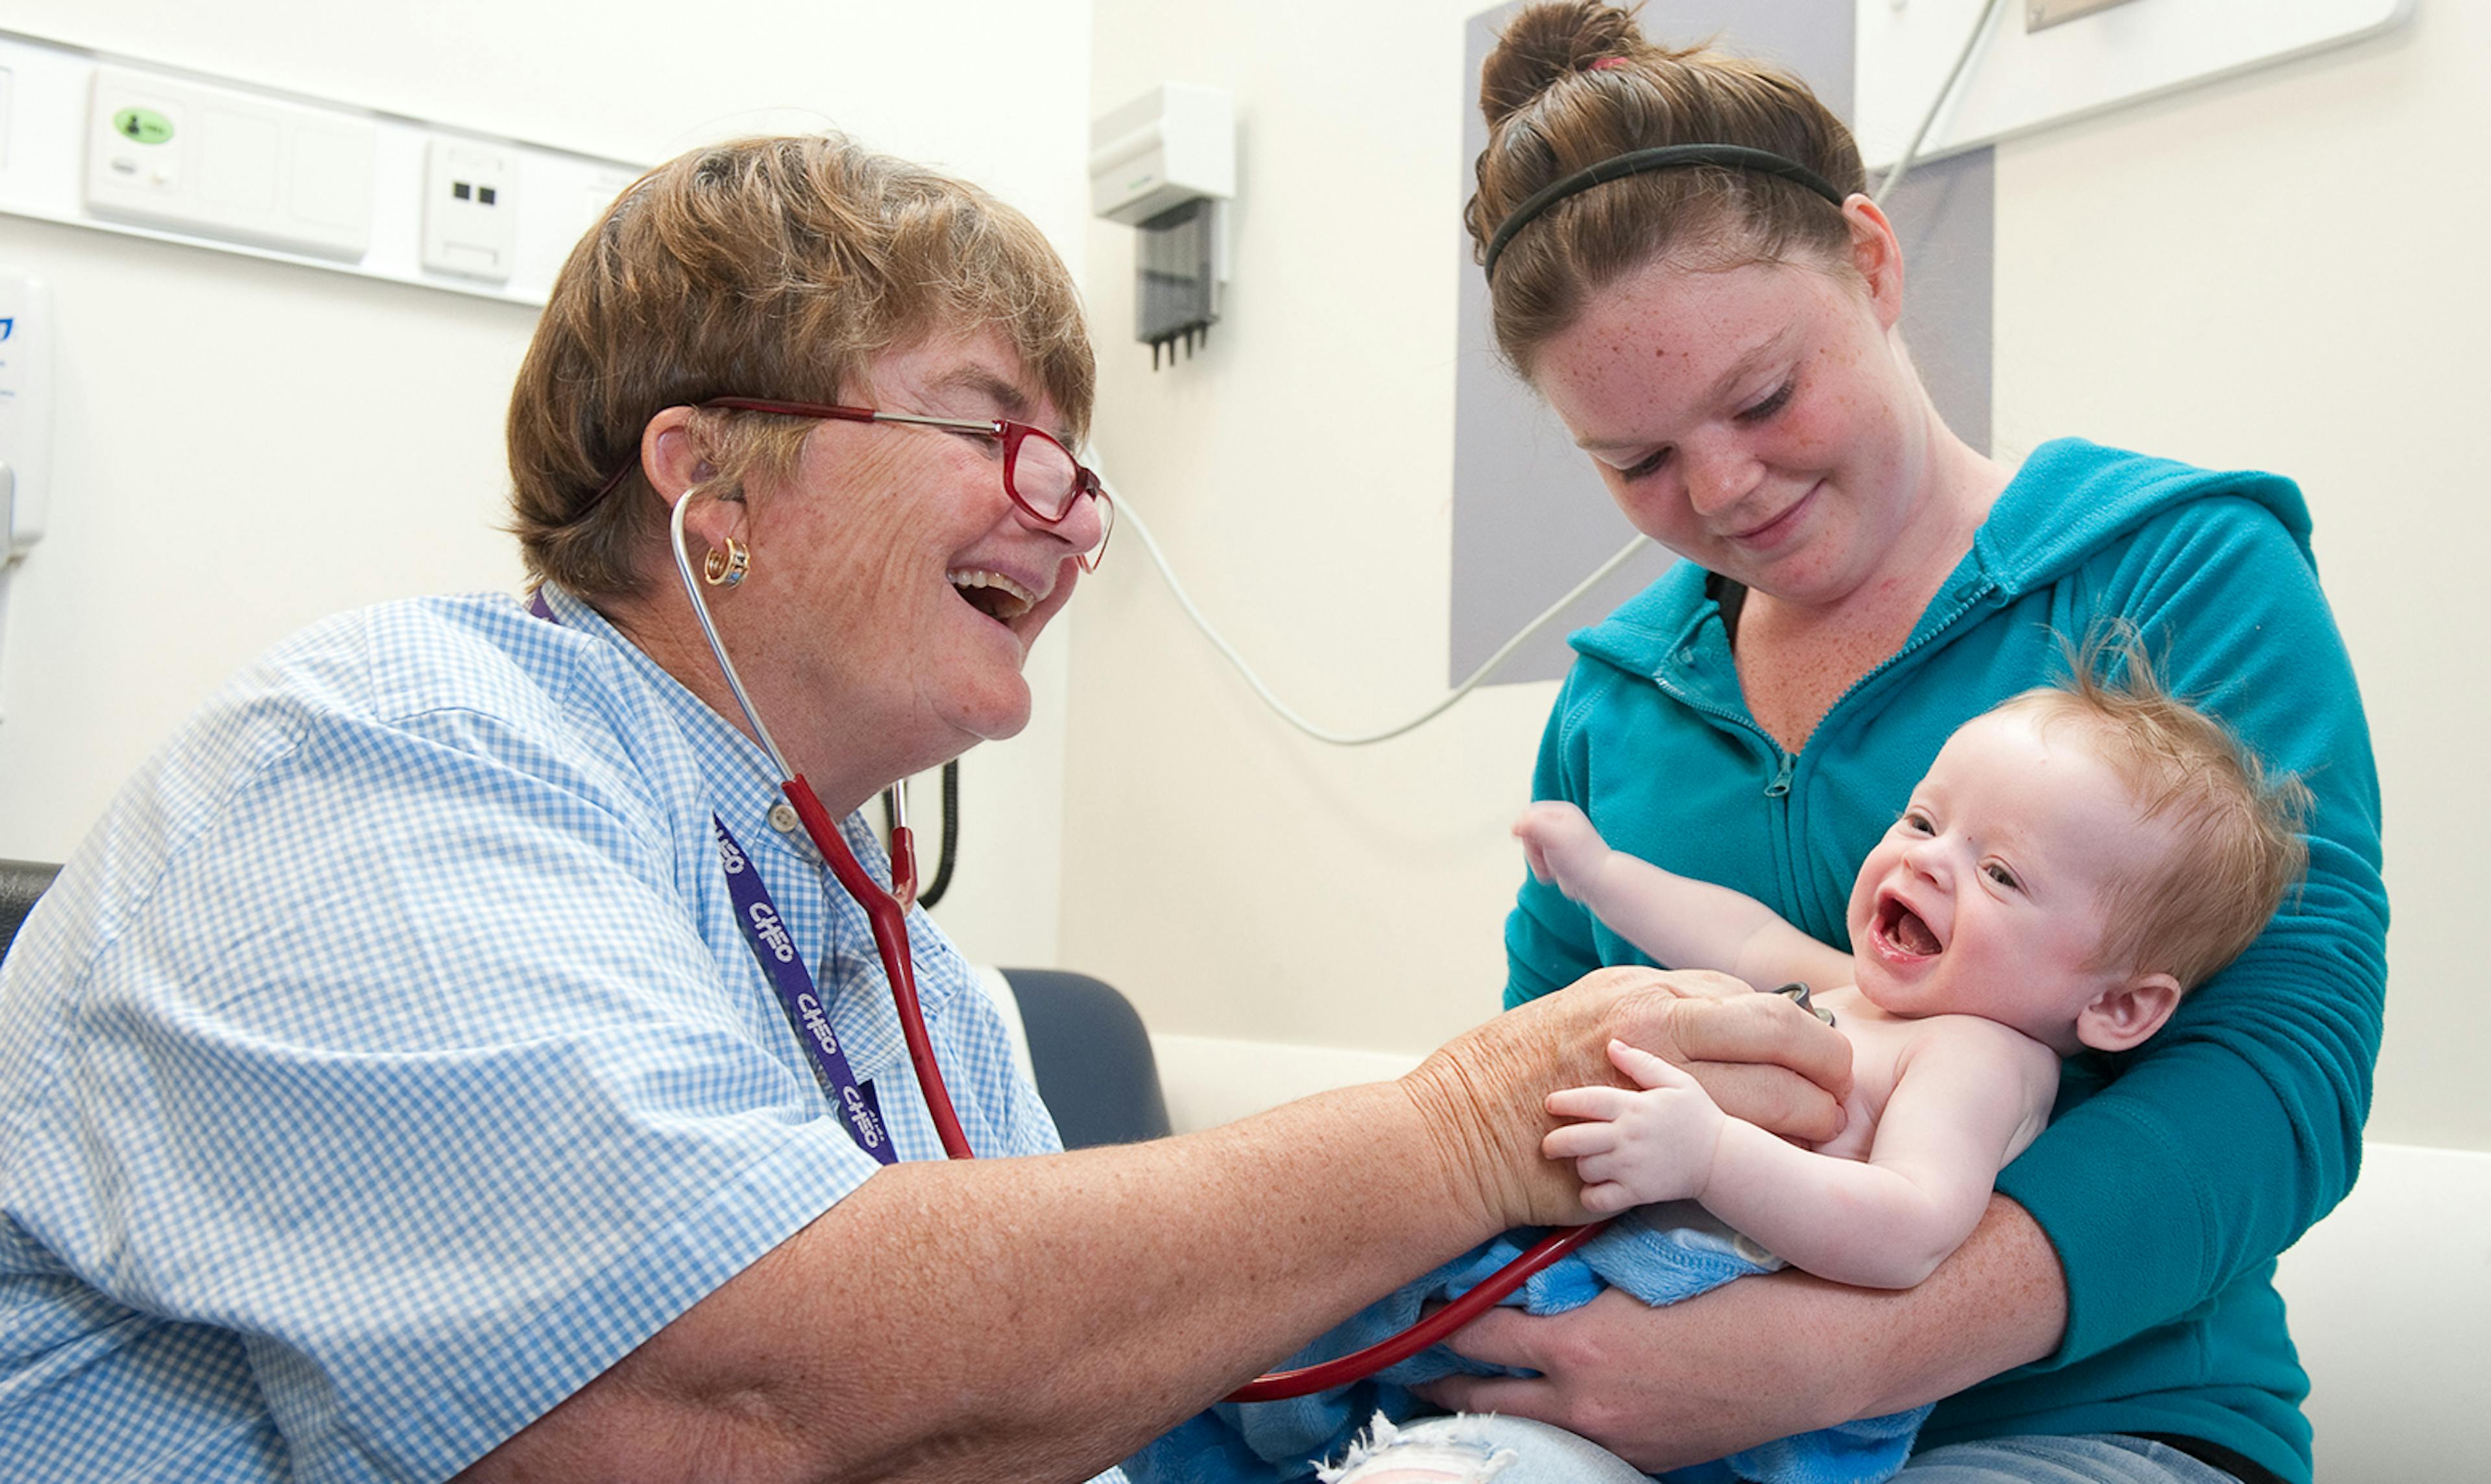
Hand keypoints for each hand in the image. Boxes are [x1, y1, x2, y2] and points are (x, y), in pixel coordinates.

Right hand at [1399, 968, 1849, 1230]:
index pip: (1749, 996)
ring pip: (1773, 1097)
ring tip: (1827, 1136)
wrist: (1450, 1135)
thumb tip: (1706, 1018)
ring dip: (1812, 1117)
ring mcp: (1653, 1086)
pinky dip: (1767, 1160)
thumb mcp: (1579, 1010)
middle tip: (1842, 1091)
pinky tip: (1778, 1173)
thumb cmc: (1506, 1074)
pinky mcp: (1647, 1145)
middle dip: (1827, 1062)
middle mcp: (1654, 1024)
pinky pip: (1732, 1150)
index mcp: (1640, 990)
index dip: (1793, 1028)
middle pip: (1781, 1030)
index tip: (1807, 1054)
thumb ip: (1648, 1013)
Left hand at [1409, 1286, 1838, 1471]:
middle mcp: (1585, 1404)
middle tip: (1411, 1367)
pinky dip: (1547, 1429)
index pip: (1478, 1337)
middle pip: (1483, 1400)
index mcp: (1579, 1348)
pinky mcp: (1645, 1459)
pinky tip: (1537, 1414)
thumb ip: (1579, 1276)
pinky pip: (1575, 1446)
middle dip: (1440, 1384)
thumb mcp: (1644, 1271)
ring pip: (1523, 1432)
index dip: (1443, 1321)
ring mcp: (1614, 1440)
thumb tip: (1528, 1271)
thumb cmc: (1739, 1294)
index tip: (1422, 1308)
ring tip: (1453, 1396)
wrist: (1813, 1353)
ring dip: (1488, 1411)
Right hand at [1513, 801, 1609, 901]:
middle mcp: (1559, 824)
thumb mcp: (1554, 835)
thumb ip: (1532, 824)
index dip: (1526, 829)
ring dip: (1537, 862)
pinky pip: (1537, 862)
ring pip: (1530, 850)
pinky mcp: (1556, 858)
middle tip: (1548, 856)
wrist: (1597, 883)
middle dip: (1532, 849)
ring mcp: (1557, 842)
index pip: (1528, 814)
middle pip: (1527, 833)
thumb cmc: (1580, 859)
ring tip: (1554, 867)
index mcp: (1561, 812)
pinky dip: (1542, 871)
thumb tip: (1515, 826)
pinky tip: (1555, 874)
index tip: (1537, 843)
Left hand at [1543, 1041, 1725, 1213]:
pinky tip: (1594, 1189)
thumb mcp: (1676, 1081)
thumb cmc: (1697, 1116)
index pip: (1588, 1101)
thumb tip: (1612, 1044)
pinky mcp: (1637, 1192)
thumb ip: (1641, 1063)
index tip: (1549, 1104)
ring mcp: (1631, 1167)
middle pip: (1575, 1140)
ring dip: (1579, 1166)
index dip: (1563, 1102)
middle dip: (1554, 1143)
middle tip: (1550, 1145)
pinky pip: (1599, 1200)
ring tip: (1586, 1162)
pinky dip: (1590, 1197)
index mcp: (1634, 1107)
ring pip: (1585, 1169)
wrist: (1722, 1159)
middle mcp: (1627, 1137)